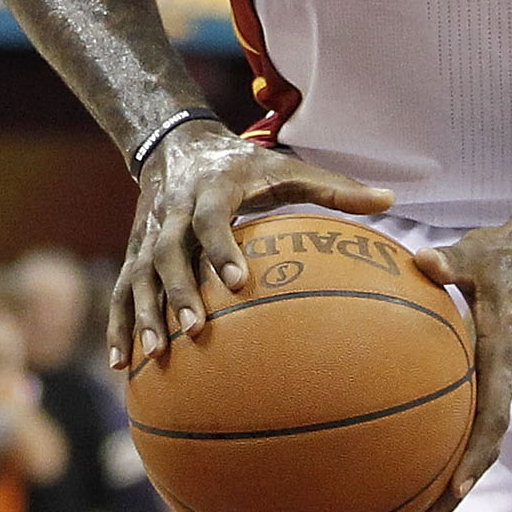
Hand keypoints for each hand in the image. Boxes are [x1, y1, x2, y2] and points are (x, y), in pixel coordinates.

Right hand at [114, 124, 392, 368]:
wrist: (174, 144)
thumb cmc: (242, 165)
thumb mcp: (286, 167)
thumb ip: (334, 187)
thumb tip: (391, 201)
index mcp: (210, 191)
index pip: (211, 221)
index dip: (220, 249)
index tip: (239, 283)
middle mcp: (172, 213)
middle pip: (167, 254)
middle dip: (178, 292)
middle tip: (196, 331)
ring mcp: (147, 235)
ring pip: (138, 277)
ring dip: (144, 315)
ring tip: (156, 356)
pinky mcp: (134, 253)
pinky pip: (122, 291)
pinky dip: (119, 326)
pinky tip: (125, 366)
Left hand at [410, 199, 511, 511]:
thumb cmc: (502, 254)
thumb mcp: (477, 251)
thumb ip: (452, 260)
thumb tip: (425, 260)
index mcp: (503, 354)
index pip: (494, 413)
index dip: (476, 451)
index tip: (455, 484)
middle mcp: (505, 376)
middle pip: (485, 445)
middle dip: (458, 487)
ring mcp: (498, 380)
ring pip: (480, 440)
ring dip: (454, 478)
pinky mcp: (490, 376)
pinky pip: (471, 421)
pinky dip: (448, 446)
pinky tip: (414, 462)